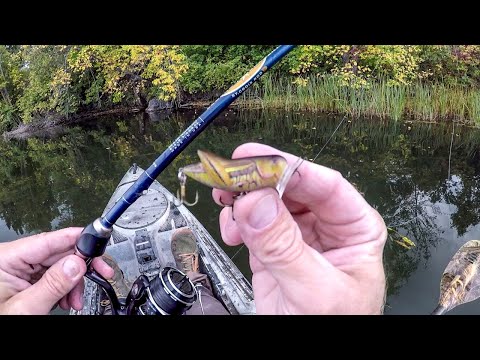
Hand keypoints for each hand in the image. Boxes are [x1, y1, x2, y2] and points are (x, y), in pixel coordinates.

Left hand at [0, 227, 113, 313]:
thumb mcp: (27, 307)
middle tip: (101, 271)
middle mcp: (13, 260)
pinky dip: (65, 288)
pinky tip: (67, 300)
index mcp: (5, 259)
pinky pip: (54, 276)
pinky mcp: (26, 279)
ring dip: (73, 283)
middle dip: (79, 268)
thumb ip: (53, 284)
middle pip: (57, 253)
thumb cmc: (0, 320)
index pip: (47, 240)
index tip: (97, 239)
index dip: (75, 238)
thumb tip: (77, 263)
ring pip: (60, 266)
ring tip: (75, 300)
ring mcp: (20, 270)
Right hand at [213, 143, 386, 314]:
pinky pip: (251, 222)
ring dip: (244, 198)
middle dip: (260, 180)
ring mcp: (297, 236)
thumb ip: (285, 247)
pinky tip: (232, 230)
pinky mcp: (272, 248)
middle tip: (231, 175)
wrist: (309, 359)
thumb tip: (257, 202)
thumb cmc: (334, 328)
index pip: (325, 185)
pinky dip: (236, 221)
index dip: (290, 167)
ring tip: (226, 200)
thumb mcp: (313, 290)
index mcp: (355, 229)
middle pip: (292, 187)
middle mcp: (326, 226)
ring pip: (269, 201)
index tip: (257, 160)